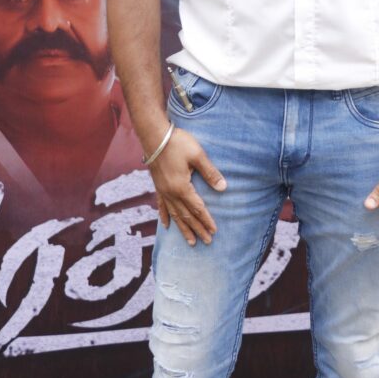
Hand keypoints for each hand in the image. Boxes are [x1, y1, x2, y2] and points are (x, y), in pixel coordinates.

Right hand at [149, 126, 226, 245]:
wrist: (154, 135)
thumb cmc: (178, 143)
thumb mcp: (198, 155)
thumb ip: (210, 173)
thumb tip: (223, 188)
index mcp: (182, 187)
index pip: (197, 208)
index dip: (206, 220)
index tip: (214, 231)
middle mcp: (171, 193)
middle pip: (186, 216)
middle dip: (197, 229)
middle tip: (207, 241)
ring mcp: (163, 191)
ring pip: (174, 215)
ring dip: (183, 229)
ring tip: (190, 241)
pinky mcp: (158, 186)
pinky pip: (162, 206)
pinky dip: (165, 216)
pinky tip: (166, 225)